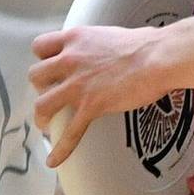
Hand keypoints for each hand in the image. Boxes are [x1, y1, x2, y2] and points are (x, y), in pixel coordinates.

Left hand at [28, 25, 167, 167]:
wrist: (158, 58)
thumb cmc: (143, 44)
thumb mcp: (107, 34)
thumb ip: (93, 44)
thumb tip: (99, 52)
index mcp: (75, 38)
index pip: (40, 46)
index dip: (41, 58)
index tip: (49, 66)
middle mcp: (70, 60)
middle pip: (35, 75)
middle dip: (40, 86)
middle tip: (52, 93)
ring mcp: (78, 85)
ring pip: (42, 103)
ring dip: (41, 115)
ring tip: (45, 123)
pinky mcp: (91, 106)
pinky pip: (70, 132)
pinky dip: (60, 149)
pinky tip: (53, 160)